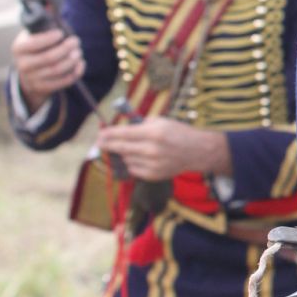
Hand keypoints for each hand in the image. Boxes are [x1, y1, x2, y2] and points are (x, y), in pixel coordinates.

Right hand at [12, 25, 84, 111]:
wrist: (29, 73)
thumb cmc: (36, 48)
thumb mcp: (33, 35)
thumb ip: (42, 23)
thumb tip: (50, 5)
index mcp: (19, 48)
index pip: (34, 44)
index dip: (49, 39)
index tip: (61, 33)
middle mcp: (23, 65)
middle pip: (48, 58)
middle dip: (65, 49)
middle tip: (76, 41)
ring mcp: (32, 78)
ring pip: (57, 70)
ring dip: (72, 60)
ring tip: (78, 52)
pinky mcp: (43, 88)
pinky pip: (63, 82)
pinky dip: (75, 73)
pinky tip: (81, 64)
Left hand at [97, 117, 231, 181]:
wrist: (196, 151)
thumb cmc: (177, 132)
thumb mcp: (160, 121)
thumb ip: (139, 125)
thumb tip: (118, 130)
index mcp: (153, 133)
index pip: (123, 133)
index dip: (108, 134)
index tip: (100, 134)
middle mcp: (151, 149)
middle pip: (121, 148)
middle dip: (108, 145)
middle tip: (100, 142)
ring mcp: (152, 164)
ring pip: (126, 159)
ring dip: (123, 153)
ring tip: (125, 148)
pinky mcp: (153, 175)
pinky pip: (133, 169)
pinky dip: (132, 163)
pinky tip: (137, 157)